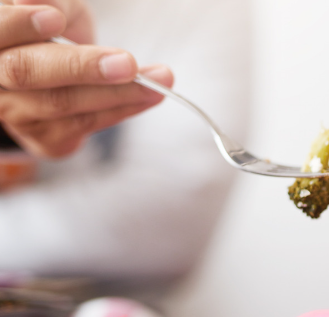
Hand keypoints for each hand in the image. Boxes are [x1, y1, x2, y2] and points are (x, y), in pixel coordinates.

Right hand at [0, 0, 173, 157]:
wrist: (58, 65)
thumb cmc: (52, 24)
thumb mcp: (53, 4)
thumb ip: (47, 0)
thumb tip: (36, 1)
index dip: (20, 26)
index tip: (54, 19)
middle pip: (25, 73)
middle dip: (80, 67)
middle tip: (127, 63)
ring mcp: (14, 113)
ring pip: (63, 104)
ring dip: (119, 92)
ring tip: (161, 79)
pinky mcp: (42, 138)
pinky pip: (85, 125)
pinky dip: (122, 108)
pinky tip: (150, 96)